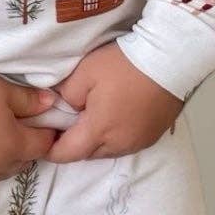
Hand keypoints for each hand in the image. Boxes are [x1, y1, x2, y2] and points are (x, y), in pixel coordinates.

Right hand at [0, 68, 60, 212]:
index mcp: (14, 145)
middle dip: (23, 149)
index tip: (43, 125)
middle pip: (20, 163)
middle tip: (16, 132)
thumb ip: (29, 101)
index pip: (42, 146)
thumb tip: (51, 105)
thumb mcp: (2, 90)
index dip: (45, 134)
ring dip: (2, 165)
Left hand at [38, 42, 183, 159]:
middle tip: (67, 123)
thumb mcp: (85, 72)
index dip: (51, 149)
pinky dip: (116, 137)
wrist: (170, 60)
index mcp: (99, 130)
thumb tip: (66, 107)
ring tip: (93, 118)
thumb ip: (66, 94)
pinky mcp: (153, 136)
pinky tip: (116, 117)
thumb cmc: (124, 64)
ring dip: (97, 141)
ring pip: (108, 151)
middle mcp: (118, 143)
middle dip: (75, 144)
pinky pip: (126, 144)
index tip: (44, 137)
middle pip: (87, 154)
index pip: (66, 154)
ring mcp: (138, 142)